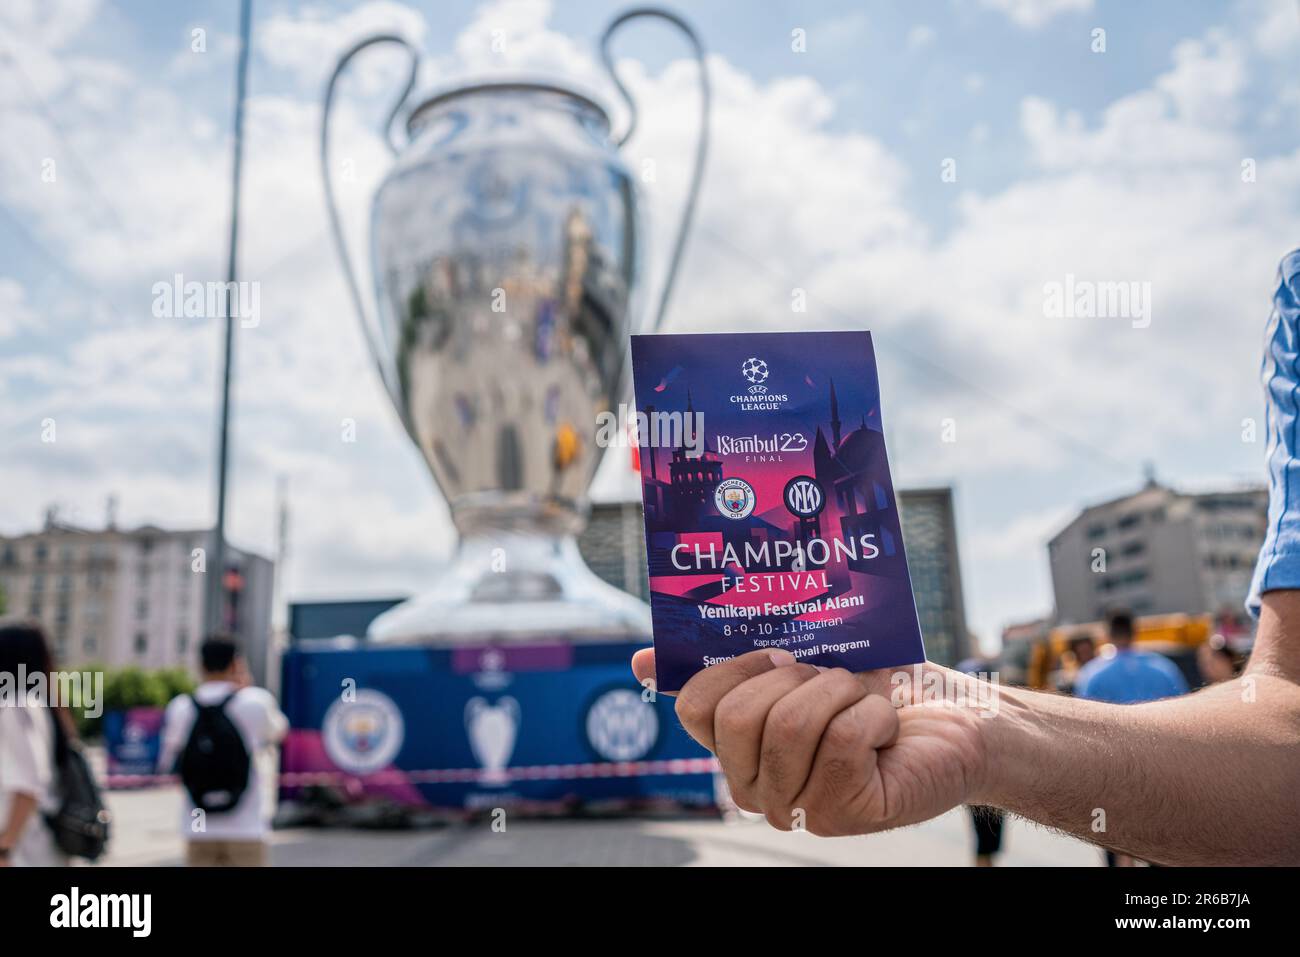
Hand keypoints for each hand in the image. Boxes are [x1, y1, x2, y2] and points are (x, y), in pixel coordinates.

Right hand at [632, 648, 989, 836]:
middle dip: (794, 678)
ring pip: (790, 727)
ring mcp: (800, 806)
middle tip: (831, 677)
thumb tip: (641, 659)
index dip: (736, 666)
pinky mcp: (845, 812)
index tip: (779, 651)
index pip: (696, 707)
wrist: (957, 716)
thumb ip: (731, 657)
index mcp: (740, 745)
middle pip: (738, 717)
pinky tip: (886, 728)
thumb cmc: (880, 685)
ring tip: (861, 700)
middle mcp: (759, 785)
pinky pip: (840, 739)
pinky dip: (873, 715)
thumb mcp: (803, 659)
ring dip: (838, 693)